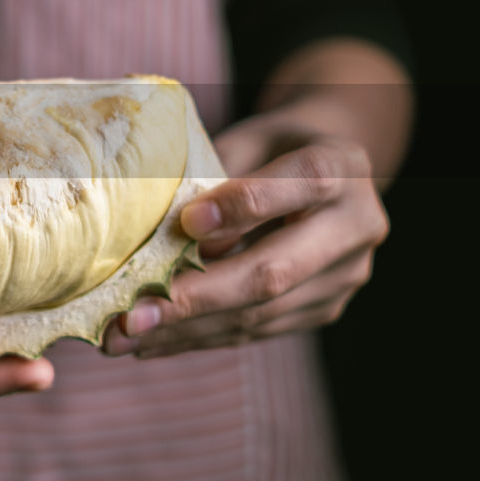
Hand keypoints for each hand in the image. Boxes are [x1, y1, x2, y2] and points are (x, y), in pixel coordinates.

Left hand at [102, 107, 389, 357]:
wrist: (326, 170)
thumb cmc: (269, 147)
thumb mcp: (248, 138)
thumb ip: (217, 174)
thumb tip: (163, 231)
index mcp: (342, 166)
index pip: (300, 184)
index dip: (243, 206)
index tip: (185, 223)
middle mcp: (356, 226)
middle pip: (274, 271)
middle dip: (196, 298)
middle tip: (132, 316)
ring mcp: (345, 276)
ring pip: (260, 312)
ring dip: (186, 329)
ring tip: (124, 336)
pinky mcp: (324, 309)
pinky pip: (256, 330)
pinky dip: (198, 336)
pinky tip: (150, 342)